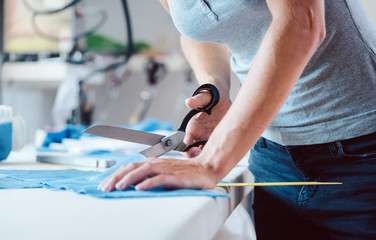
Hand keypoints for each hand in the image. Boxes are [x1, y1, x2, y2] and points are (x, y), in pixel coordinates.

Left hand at [98, 157, 216, 191]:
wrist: (205, 168)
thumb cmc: (184, 172)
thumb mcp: (163, 174)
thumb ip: (149, 178)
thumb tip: (132, 185)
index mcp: (152, 163)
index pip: (129, 167)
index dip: (115, 175)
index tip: (104, 184)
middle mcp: (156, 163)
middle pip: (132, 168)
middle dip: (116, 177)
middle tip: (105, 187)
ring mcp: (166, 168)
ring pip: (143, 171)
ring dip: (129, 179)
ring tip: (118, 187)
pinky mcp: (175, 176)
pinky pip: (159, 179)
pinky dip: (148, 183)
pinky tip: (139, 188)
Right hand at [184, 90, 230, 156]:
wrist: (220, 96)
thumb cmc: (210, 96)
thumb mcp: (204, 97)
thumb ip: (197, 100)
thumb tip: (189, 102)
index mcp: (192, 128)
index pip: (186, 144)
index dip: (190, 150)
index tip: (196, 151)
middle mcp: (199, 135)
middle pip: (196, 152)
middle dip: (201, 157)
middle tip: (209, 156)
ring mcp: (209, 137)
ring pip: (208, 153)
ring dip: (212, 155)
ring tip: (219, 154)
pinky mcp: (219, 137)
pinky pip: (219, 148)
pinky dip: (222, 151)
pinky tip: (227, 151)